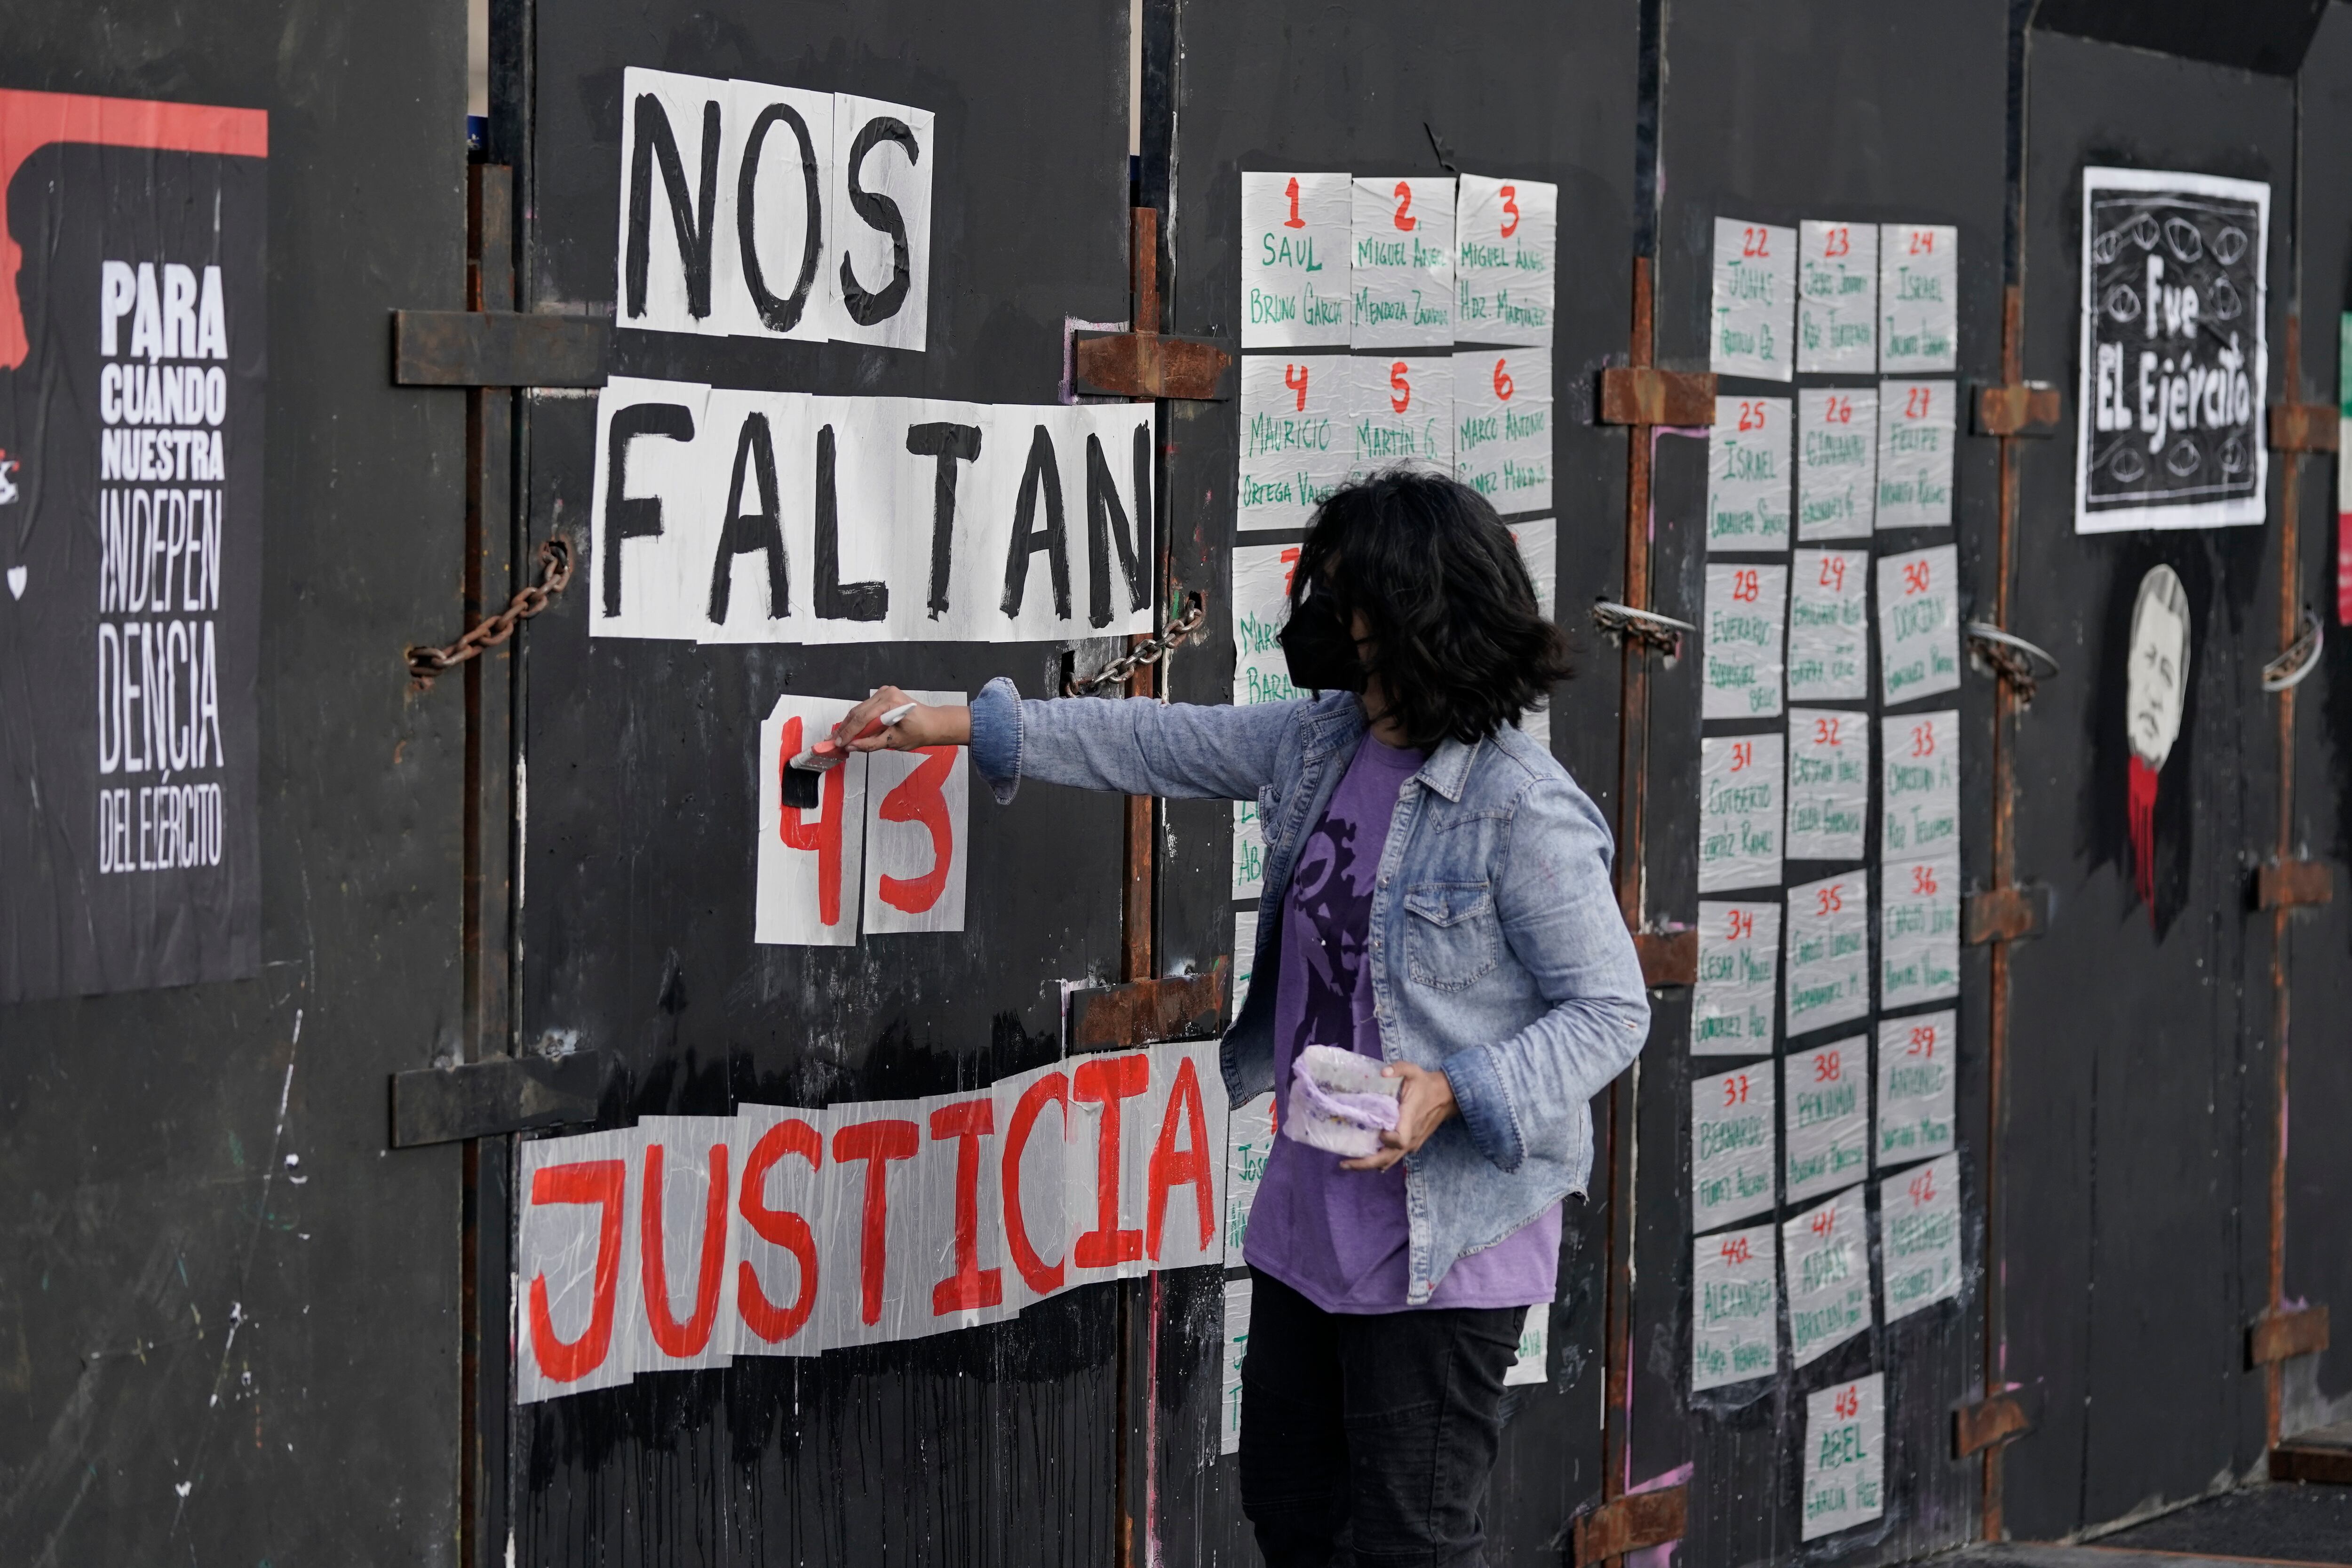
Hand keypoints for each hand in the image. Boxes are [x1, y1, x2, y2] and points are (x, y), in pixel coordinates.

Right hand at [833, 686, 972, 752]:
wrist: (933, 723)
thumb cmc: (919, 732)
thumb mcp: (895, 742)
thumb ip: (871, 744)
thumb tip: (851, 746)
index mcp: (891, 702)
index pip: (863, 718)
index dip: (848, 732)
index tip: (837, 743)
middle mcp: (886, 693)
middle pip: (859, 712)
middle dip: (845, 728)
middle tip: (833, 741)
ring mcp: (885, 692)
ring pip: (860, 709)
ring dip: (849, 724)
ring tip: (838, 737)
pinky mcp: (883, 695)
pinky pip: (866, 708)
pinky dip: (858, 719)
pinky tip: (850, 729)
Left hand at [1339, 1063, 1456, 1171]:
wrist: (1446, 1096)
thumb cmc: (1426, 1084)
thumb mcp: (1413, 1071)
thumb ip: (1398, 1068)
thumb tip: (1383, 1072)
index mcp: (1409, 1119)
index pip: (1399, 1139)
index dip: (1386, 1139)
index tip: (1378, 1132)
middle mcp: (1410, 1136)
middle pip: (1388, 1158)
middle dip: (1366, 1164)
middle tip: (1344, 1164)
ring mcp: (1412, 1143)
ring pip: (1391, 1161)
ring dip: (1371, 1165)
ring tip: (1351, 1165)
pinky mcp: (1413, 1144)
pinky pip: (1396, 1157)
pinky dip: (1382, 1161)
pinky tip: (1369, 1161)